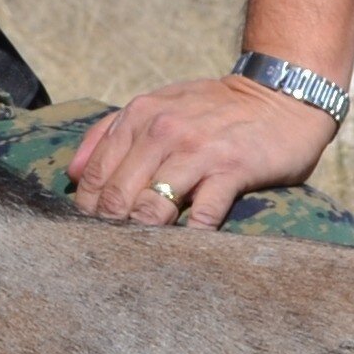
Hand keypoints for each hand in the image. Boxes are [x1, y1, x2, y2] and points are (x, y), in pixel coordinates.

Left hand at [72, 72, 338, 229]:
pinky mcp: (231, 170)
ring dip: (145, 238)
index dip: (88, 213)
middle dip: (111, 231)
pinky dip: (191, 238)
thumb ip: (110, 132)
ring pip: (152, 208)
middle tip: (114, 255)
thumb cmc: (215, 108)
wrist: (282, 95)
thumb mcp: (159, 104)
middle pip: (116, 197)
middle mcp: (162, 131)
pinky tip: (187, 249)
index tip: (94, 235)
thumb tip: (72, 173)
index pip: (94, 176)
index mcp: (139, 116)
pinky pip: (202, 216)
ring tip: (144, 258)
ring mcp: (197, 151)